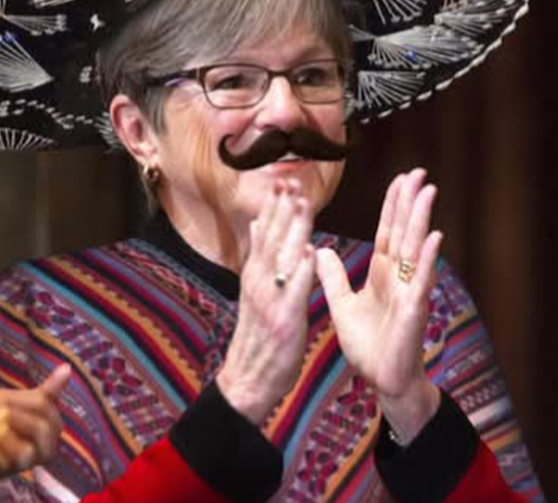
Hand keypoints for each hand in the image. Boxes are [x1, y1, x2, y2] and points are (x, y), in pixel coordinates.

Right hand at [217, 180, 316, 424]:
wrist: (249, 378)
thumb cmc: (259, 336)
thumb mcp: (255, 292)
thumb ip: (258, 258)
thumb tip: (256, 225)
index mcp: (255, 274)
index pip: (264, 232)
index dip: (273, 206)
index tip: (282, 180)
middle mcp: (259, 281)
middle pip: (271, 237)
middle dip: (282, 207)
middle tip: (292, 178)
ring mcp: (270, 299)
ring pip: (282, 256)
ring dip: (291, 228)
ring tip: (301, 202)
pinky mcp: (284, 318)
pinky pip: (294, 289)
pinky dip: (300, 269)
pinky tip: (309, 250)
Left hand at [316, 169, 442, 441]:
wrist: (382, 381)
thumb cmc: (369, 346)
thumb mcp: (342, 306)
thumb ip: (333, 278)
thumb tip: (320, 250)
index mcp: (383, 274)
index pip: (388, 232)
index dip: (393, 206)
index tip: (400, 178)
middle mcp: (399, 278)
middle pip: (404, 232)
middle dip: (411, 202)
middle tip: (420, 172)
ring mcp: (409, 292)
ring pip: (415, 249)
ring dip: (421, 220)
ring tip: (429, 192)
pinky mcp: (413, 311)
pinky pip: (420, 281)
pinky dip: (427, 259)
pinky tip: (434, 237)